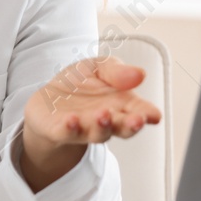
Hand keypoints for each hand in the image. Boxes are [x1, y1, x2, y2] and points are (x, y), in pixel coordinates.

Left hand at [20, 55, 161, 189]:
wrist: (46, 99)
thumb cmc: (78, 83)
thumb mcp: (99, 67)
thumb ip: (117, 71)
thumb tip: (140, 74)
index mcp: (121, 105)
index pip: (138, 111)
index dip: (147, 114)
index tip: (154, 115)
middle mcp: (106, 121)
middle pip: (122, 127)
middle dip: (130, 125)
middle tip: (137, 120)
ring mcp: (83, 128)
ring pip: (97, 133)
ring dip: (102, 126)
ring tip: (104, 115)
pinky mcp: (59, 131)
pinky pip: (65, 132)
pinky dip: (69, 128)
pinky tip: (72, 120)